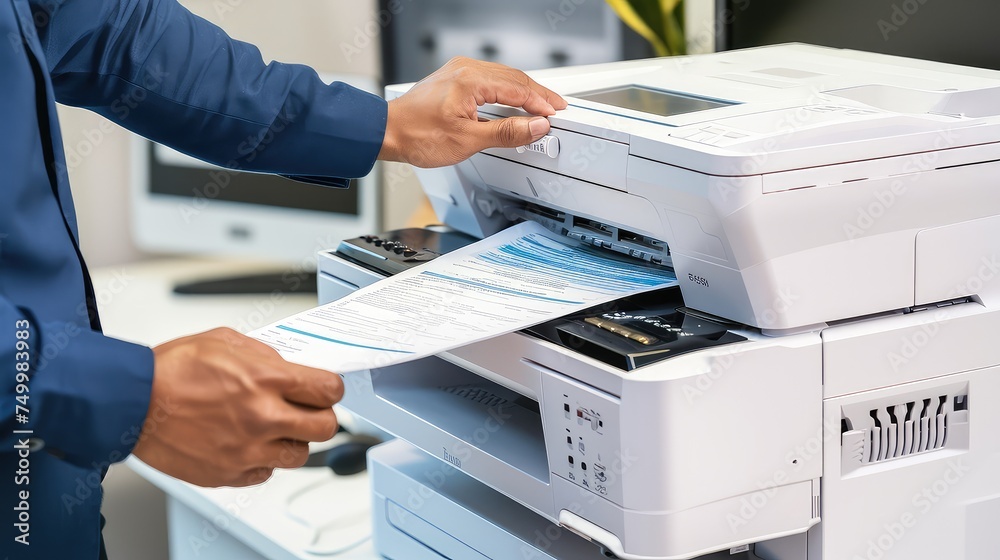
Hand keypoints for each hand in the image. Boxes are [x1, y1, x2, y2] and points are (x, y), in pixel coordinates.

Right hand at [132, 328, 342, 486]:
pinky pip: (265, 474)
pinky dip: (262, 461)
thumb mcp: (226, 341)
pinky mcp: (229, 474)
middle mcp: (262, 418)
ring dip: (292, 440)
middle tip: (306, 410)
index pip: (329, 390)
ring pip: (299, 455)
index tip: (323, 389)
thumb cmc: (171, 370)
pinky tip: (247, 443)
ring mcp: (247, 450)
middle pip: (326, 427)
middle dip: (320, 416)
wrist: (131, 402)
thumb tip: (288, 366)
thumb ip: (265, 355)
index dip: (330, 388)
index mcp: (265, 380)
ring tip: (272, 427)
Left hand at [378, 56, 567, 167]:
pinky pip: (489, 80)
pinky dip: (506, 91)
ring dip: (523, 92)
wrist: (387, 132)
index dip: (540, 103)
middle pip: (513, 79)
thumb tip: (535, 126)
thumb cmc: (418, 135)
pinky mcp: (453, 79)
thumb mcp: (469, 140)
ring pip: (502, 78)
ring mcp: (458, 72)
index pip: (518, 89)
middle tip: (556, 108)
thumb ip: (507, 133)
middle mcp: (465, 69)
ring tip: (540, 106)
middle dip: (537, 94)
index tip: (555, 114)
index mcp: (471, 80)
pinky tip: (512, 102)